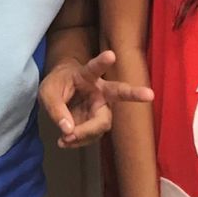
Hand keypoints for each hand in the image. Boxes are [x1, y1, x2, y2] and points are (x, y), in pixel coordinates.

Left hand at [39, 49, 153, 148]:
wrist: (59, 95)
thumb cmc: (56, 86)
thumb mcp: (47, 93)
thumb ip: (56, 109)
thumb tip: (68, 130)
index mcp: (86, 76)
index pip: (94, 68)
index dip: (102, 62)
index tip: (111, 55)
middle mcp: (99, 90)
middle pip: (119, 92)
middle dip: (134, 94)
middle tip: (150, 94)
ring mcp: (100, 107)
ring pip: (102, 123)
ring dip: (85, 133)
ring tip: (65, 139)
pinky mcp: (97, 122)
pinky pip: (92, 136)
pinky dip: (78, 141)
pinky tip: (65, 141)